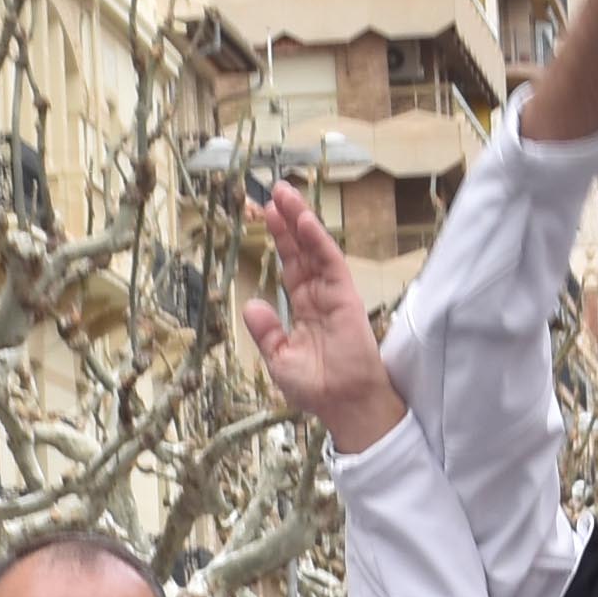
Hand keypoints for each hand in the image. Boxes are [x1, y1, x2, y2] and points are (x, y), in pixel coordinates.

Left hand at [241, 182, 403, 453]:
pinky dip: (318, 242)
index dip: (278, 240)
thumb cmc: (316, 388)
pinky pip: (331, 264)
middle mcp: (318, 295)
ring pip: (315, 250)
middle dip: (288, 221)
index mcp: (303, 308)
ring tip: (286, 195)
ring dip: (301, 221)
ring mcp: (333, 294)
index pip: (289, 266)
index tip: (264, 215)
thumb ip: (266, 331)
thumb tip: (251, 304)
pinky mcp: (346, 298)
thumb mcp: (279, 359)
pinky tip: (305, 223)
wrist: (344, 404)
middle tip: (275, 192)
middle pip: (301, 250)